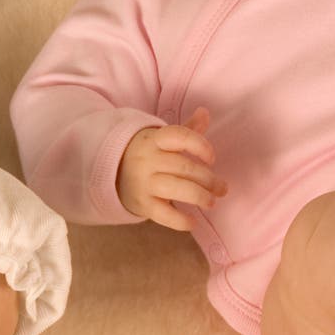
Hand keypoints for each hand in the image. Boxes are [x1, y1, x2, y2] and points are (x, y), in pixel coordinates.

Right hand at [116, 107, 228, 230]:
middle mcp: (148, 160)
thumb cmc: (149, 155)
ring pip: (175, 189)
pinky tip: (193, 221)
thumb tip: (205, 112)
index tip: (212, 158)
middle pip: (183, 167)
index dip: (200, 145)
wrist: (112, 173)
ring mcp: (144, 183)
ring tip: (212, 202)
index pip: (179, 136)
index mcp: (155, 140)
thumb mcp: (163, 139)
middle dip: (208, 179)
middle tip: (222, 188)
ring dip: (199, 196)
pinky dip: (180, 220)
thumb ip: (187, 129)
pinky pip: (163, 214)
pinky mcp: (142, 204)